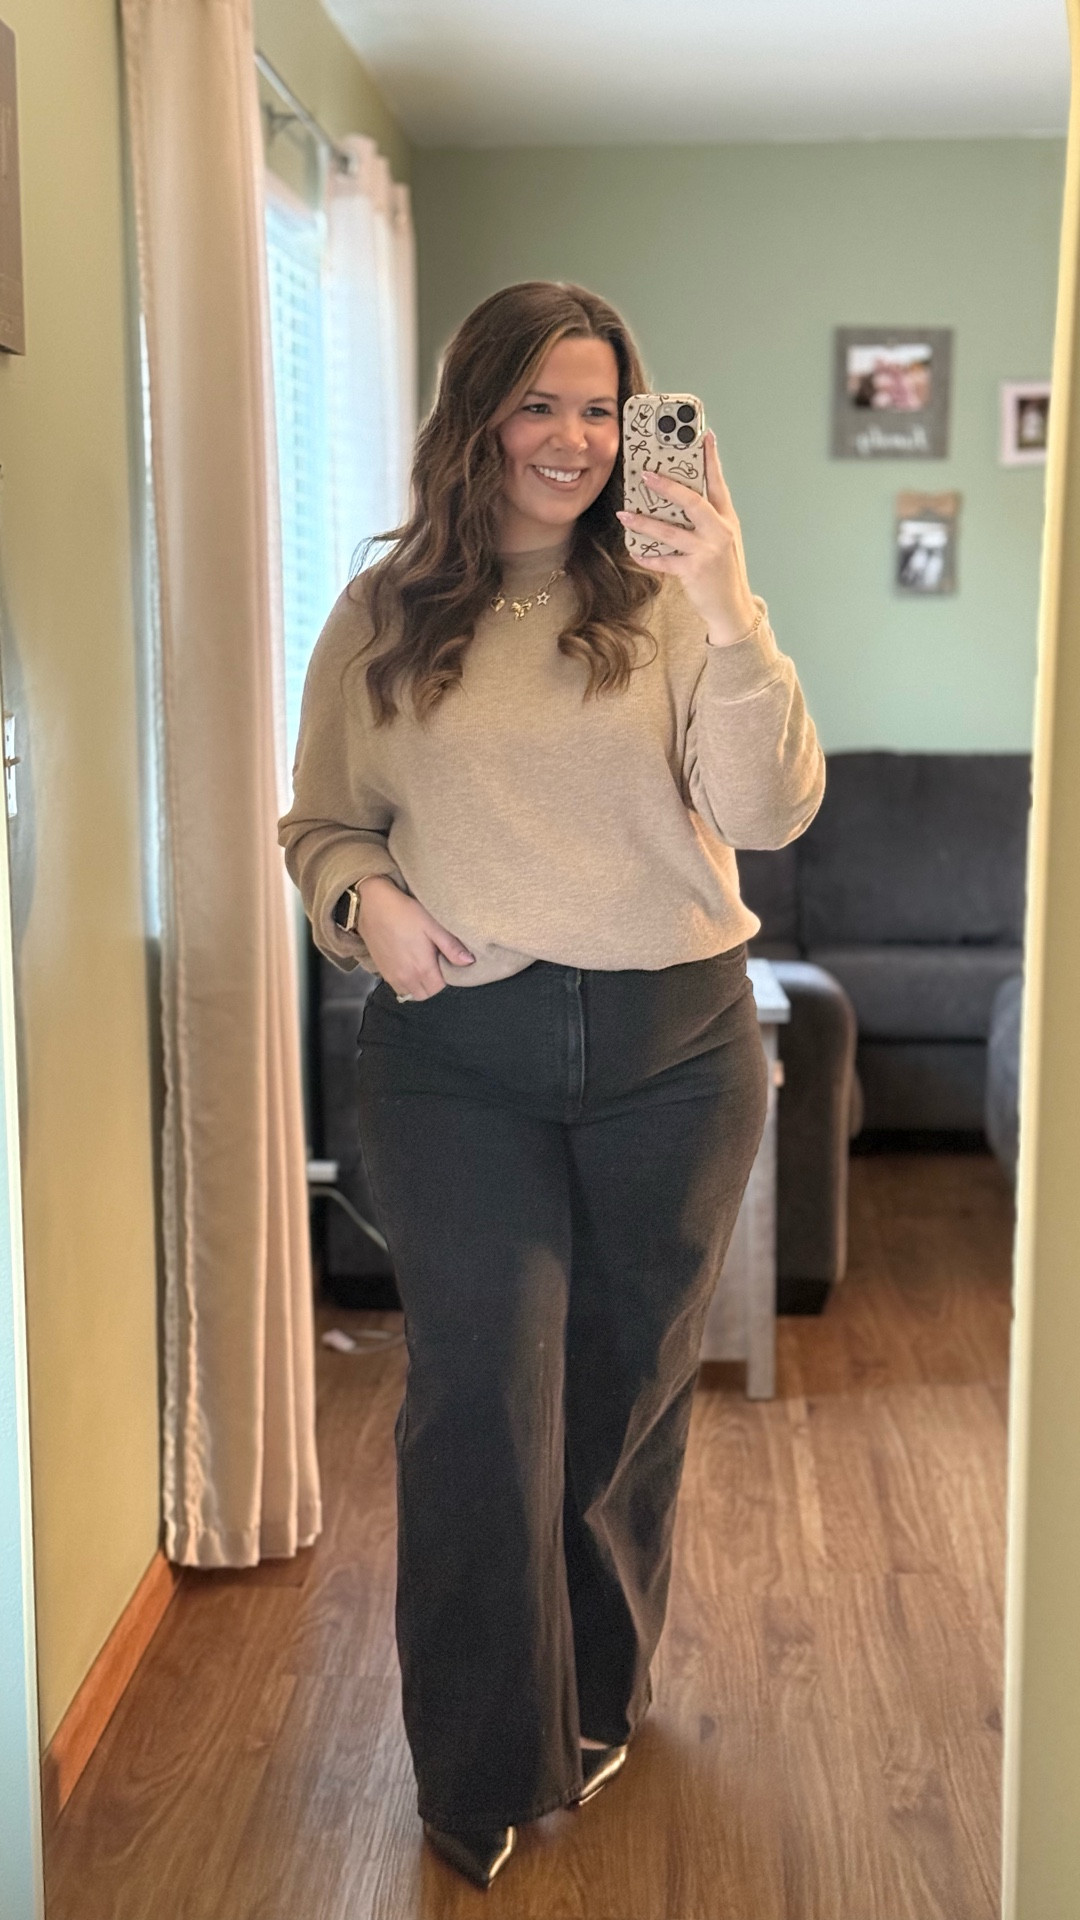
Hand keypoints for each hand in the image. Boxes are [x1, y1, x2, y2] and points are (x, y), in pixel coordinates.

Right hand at [355, 876, 473, 997]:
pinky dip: (406, 983)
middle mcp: (407, 978)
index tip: (446, 962)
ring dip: (420, 985)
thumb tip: (469, 962)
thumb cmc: (405, 912)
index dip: (447, 977)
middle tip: (436, 964)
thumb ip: (451, 946)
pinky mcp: (382, 972)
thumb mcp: (433, 925)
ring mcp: (392, 977)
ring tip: (422, 966)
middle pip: (427, 994)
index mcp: (422, 968)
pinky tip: (409, 966)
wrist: (373, 904)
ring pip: (412, 994)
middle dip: (434, 984)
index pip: (441, 988)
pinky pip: (398, 988)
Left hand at [616, 429, 758, 647]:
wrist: (732, 607)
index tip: (704, 435)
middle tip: (646, 474)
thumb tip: (678, 498)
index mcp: (726, 518)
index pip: (718, 483)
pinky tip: (635, 552)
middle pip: (693, 501)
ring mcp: (708, 551)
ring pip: (671, 531)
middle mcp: (720, 531)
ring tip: (625, 514)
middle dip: (668, 486)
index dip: (711, 459)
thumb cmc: (723, 570)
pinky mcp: (695, 571)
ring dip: (645, 522)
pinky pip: (665, 561)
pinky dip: (648, 557)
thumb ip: (706, 519)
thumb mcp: (722, 539)